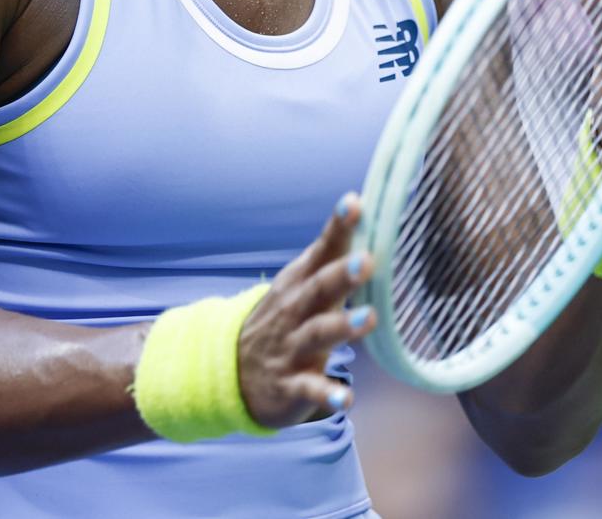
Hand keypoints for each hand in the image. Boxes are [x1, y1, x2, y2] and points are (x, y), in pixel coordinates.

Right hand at [236, 193, 377, 425]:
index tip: (354, 202)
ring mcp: (291, 348)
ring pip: (317, 334)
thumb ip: (333, 254)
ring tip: (369, 319)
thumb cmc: (285, 320)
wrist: (231, 374)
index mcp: (301, 283)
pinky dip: (325, 394)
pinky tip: (344, 398)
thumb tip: (367, 210)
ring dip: (342, 326)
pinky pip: (309, 390)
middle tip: (367, 260)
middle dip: (341, 274)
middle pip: (319, 288)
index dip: (338, 227)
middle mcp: (295, 311)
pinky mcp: (290, 385)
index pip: (322, 250)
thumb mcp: (302, 285)